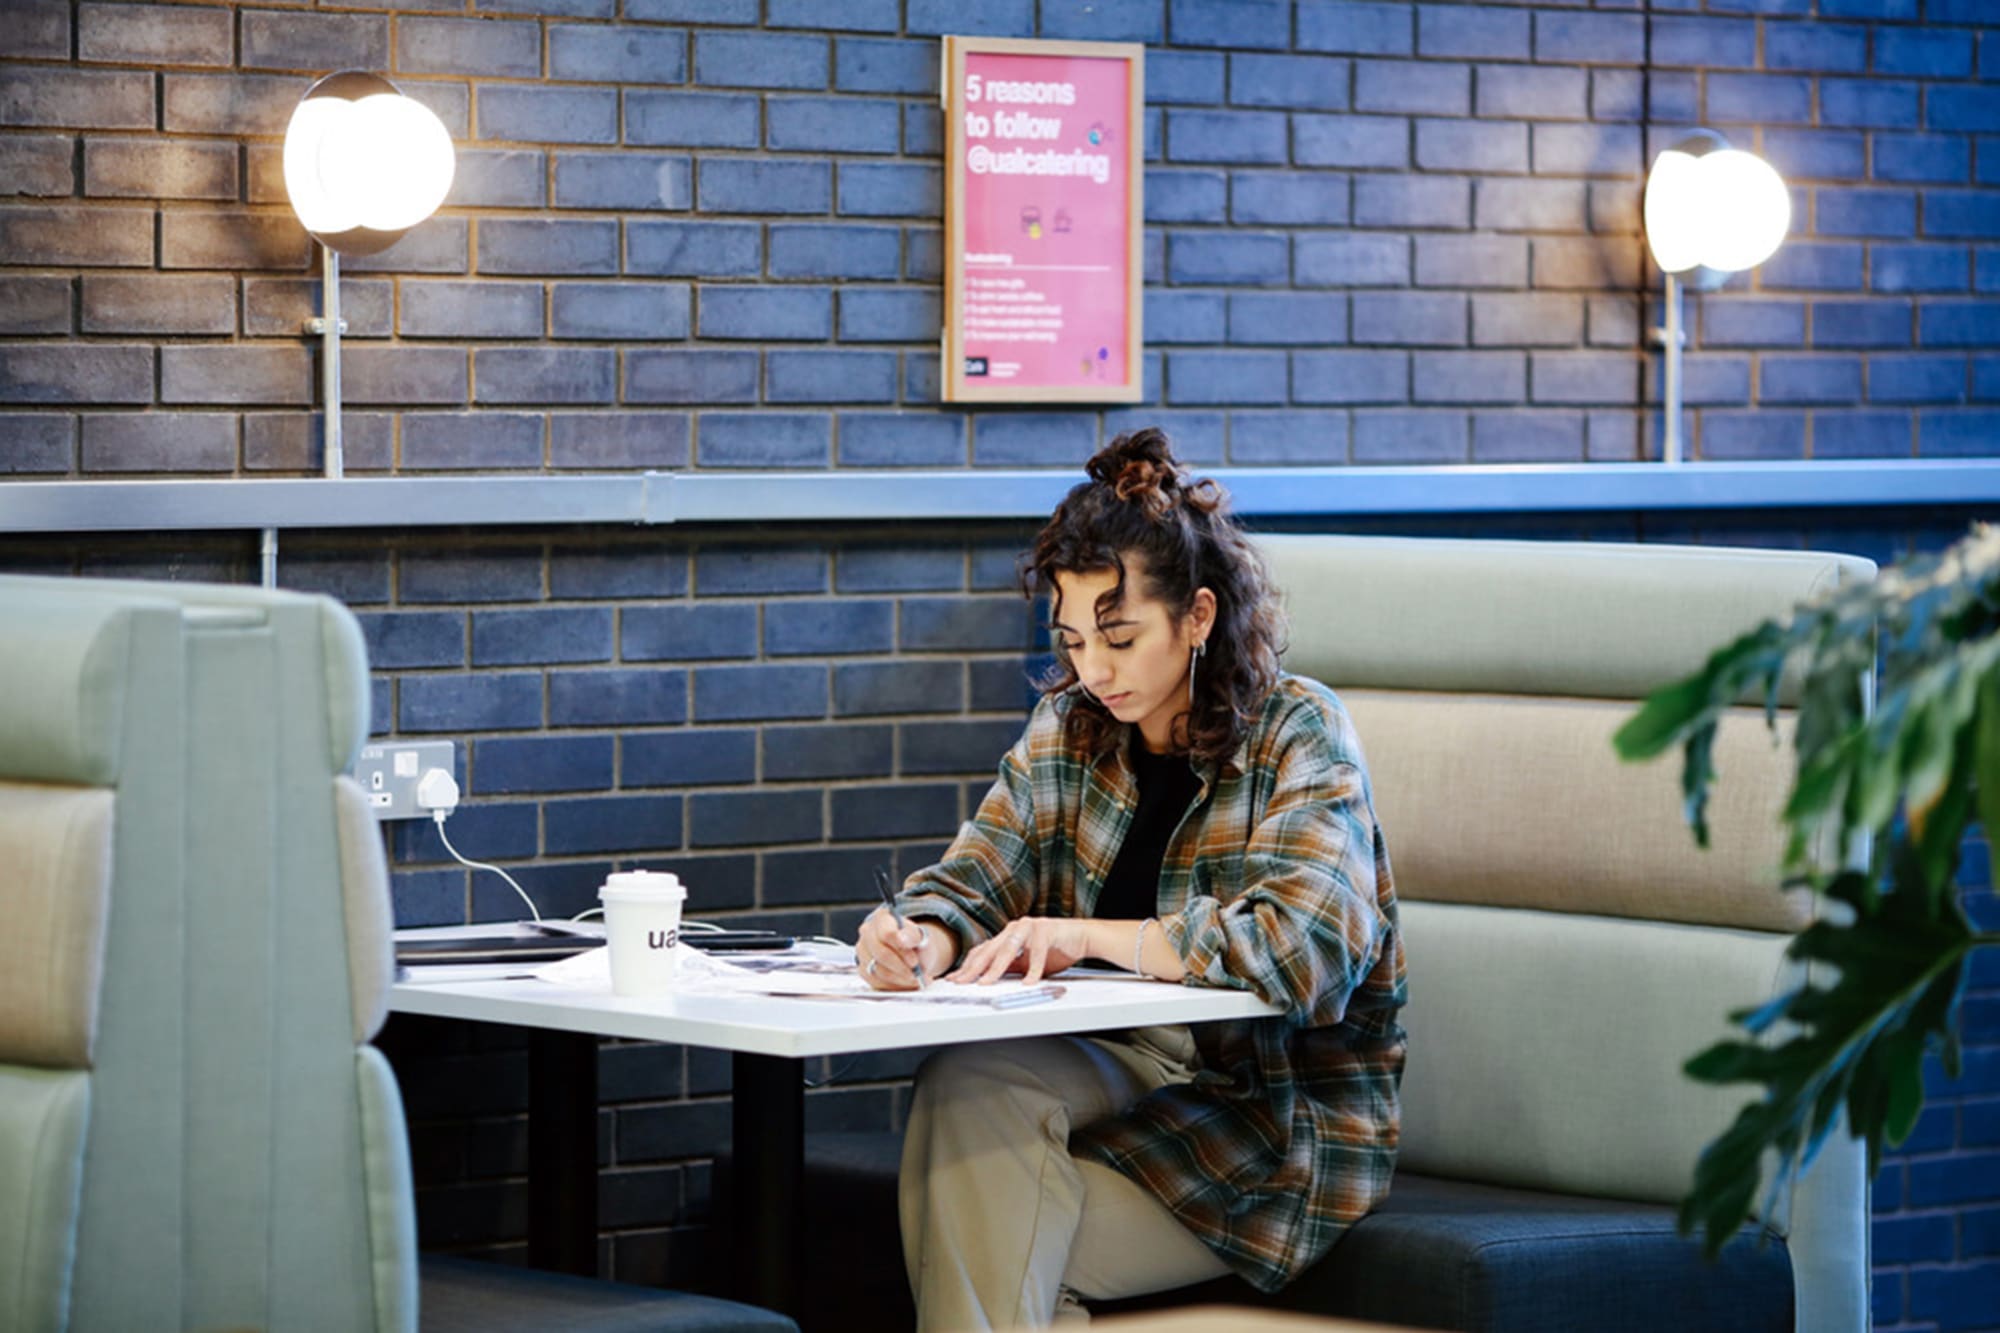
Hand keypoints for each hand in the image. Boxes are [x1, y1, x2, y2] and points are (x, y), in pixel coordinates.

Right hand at [855, 908, 950, 990]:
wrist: (914, 955)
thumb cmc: (916, 944)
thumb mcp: (921, 937)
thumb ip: (913, 936)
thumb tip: (902, 939)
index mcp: (882, 917)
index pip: (887, 934)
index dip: (902, 951)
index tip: (914, 961)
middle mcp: (867, 932)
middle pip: (881, 954)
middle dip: (901, 968)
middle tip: (916, 974)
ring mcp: (862, 951)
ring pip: (878, 970)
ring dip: (899, 979)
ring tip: (914, 979)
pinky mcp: (863, 969)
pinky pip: (876, 982)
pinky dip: (893, 985)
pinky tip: (904, 981)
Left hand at [948, 916, 1090, 985]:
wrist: (1081, 937)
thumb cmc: (1055, 949)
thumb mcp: (1026, 963)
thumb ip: (1009, 968)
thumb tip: (988, 980)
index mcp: (1007, 935)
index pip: (982, 951)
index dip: (968, 966)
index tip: (956, 980)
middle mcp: (1015, 928)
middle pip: (990, 950)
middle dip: (974, 968)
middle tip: (963, 983)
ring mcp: (1030, 927)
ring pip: (1008, 948)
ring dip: (996, 968)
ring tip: (987, 983)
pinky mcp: (1047, 930)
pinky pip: (1037, 951)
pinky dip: (1033, 968)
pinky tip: (1029, 982)